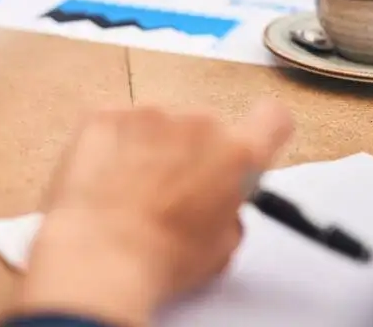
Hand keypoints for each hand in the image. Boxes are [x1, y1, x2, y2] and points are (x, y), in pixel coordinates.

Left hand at [17, 101, 292, 326]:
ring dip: (148, 147)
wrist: (101, 252)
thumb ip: (230, 206)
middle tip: (170, 188)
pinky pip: (116, 124)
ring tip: (129, 189)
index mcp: (237, 154)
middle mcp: (197, 123)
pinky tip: (103, 178)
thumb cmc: (163, 258)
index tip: (246, 144)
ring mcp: (147, 113)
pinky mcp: (104, 114)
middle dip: (191, 150)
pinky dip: (111, 145)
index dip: (262, 131)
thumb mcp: (223, 246)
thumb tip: (218, 199)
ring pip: (156, 124)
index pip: (271, 118)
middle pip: (203, 126)